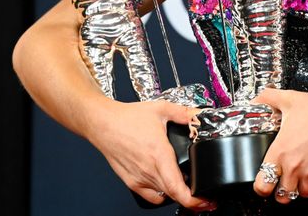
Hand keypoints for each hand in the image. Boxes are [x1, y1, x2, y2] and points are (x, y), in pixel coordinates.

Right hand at [87, 98, 215, 211]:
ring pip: (163, 195)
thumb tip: (198, 116)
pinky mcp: (131, 181)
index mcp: (159, 154)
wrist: (103, 124)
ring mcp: (139, 178)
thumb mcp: (161, 109)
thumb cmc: (127, 118)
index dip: (193, 199)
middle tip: (202, 194)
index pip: (177, 188)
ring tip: (187, 187)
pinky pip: (150, 196)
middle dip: (191, 197)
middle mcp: (149, 170)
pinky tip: (166, 184)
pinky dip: (161, 194)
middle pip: (174, 195)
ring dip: (176, 194)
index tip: (204, 199)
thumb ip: (184, 113)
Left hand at [250, 89, 307, 204]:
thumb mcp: (289, 99)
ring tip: (301, 176)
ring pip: (302, 194)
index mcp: (281, 151)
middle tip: (284, 181)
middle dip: (281, 190)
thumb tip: (256, 100)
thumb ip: (268, 98)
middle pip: (282, 195)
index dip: (261, 186)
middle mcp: (295, 166)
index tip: (264, 182)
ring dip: (301, 188)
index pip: (263, 184)